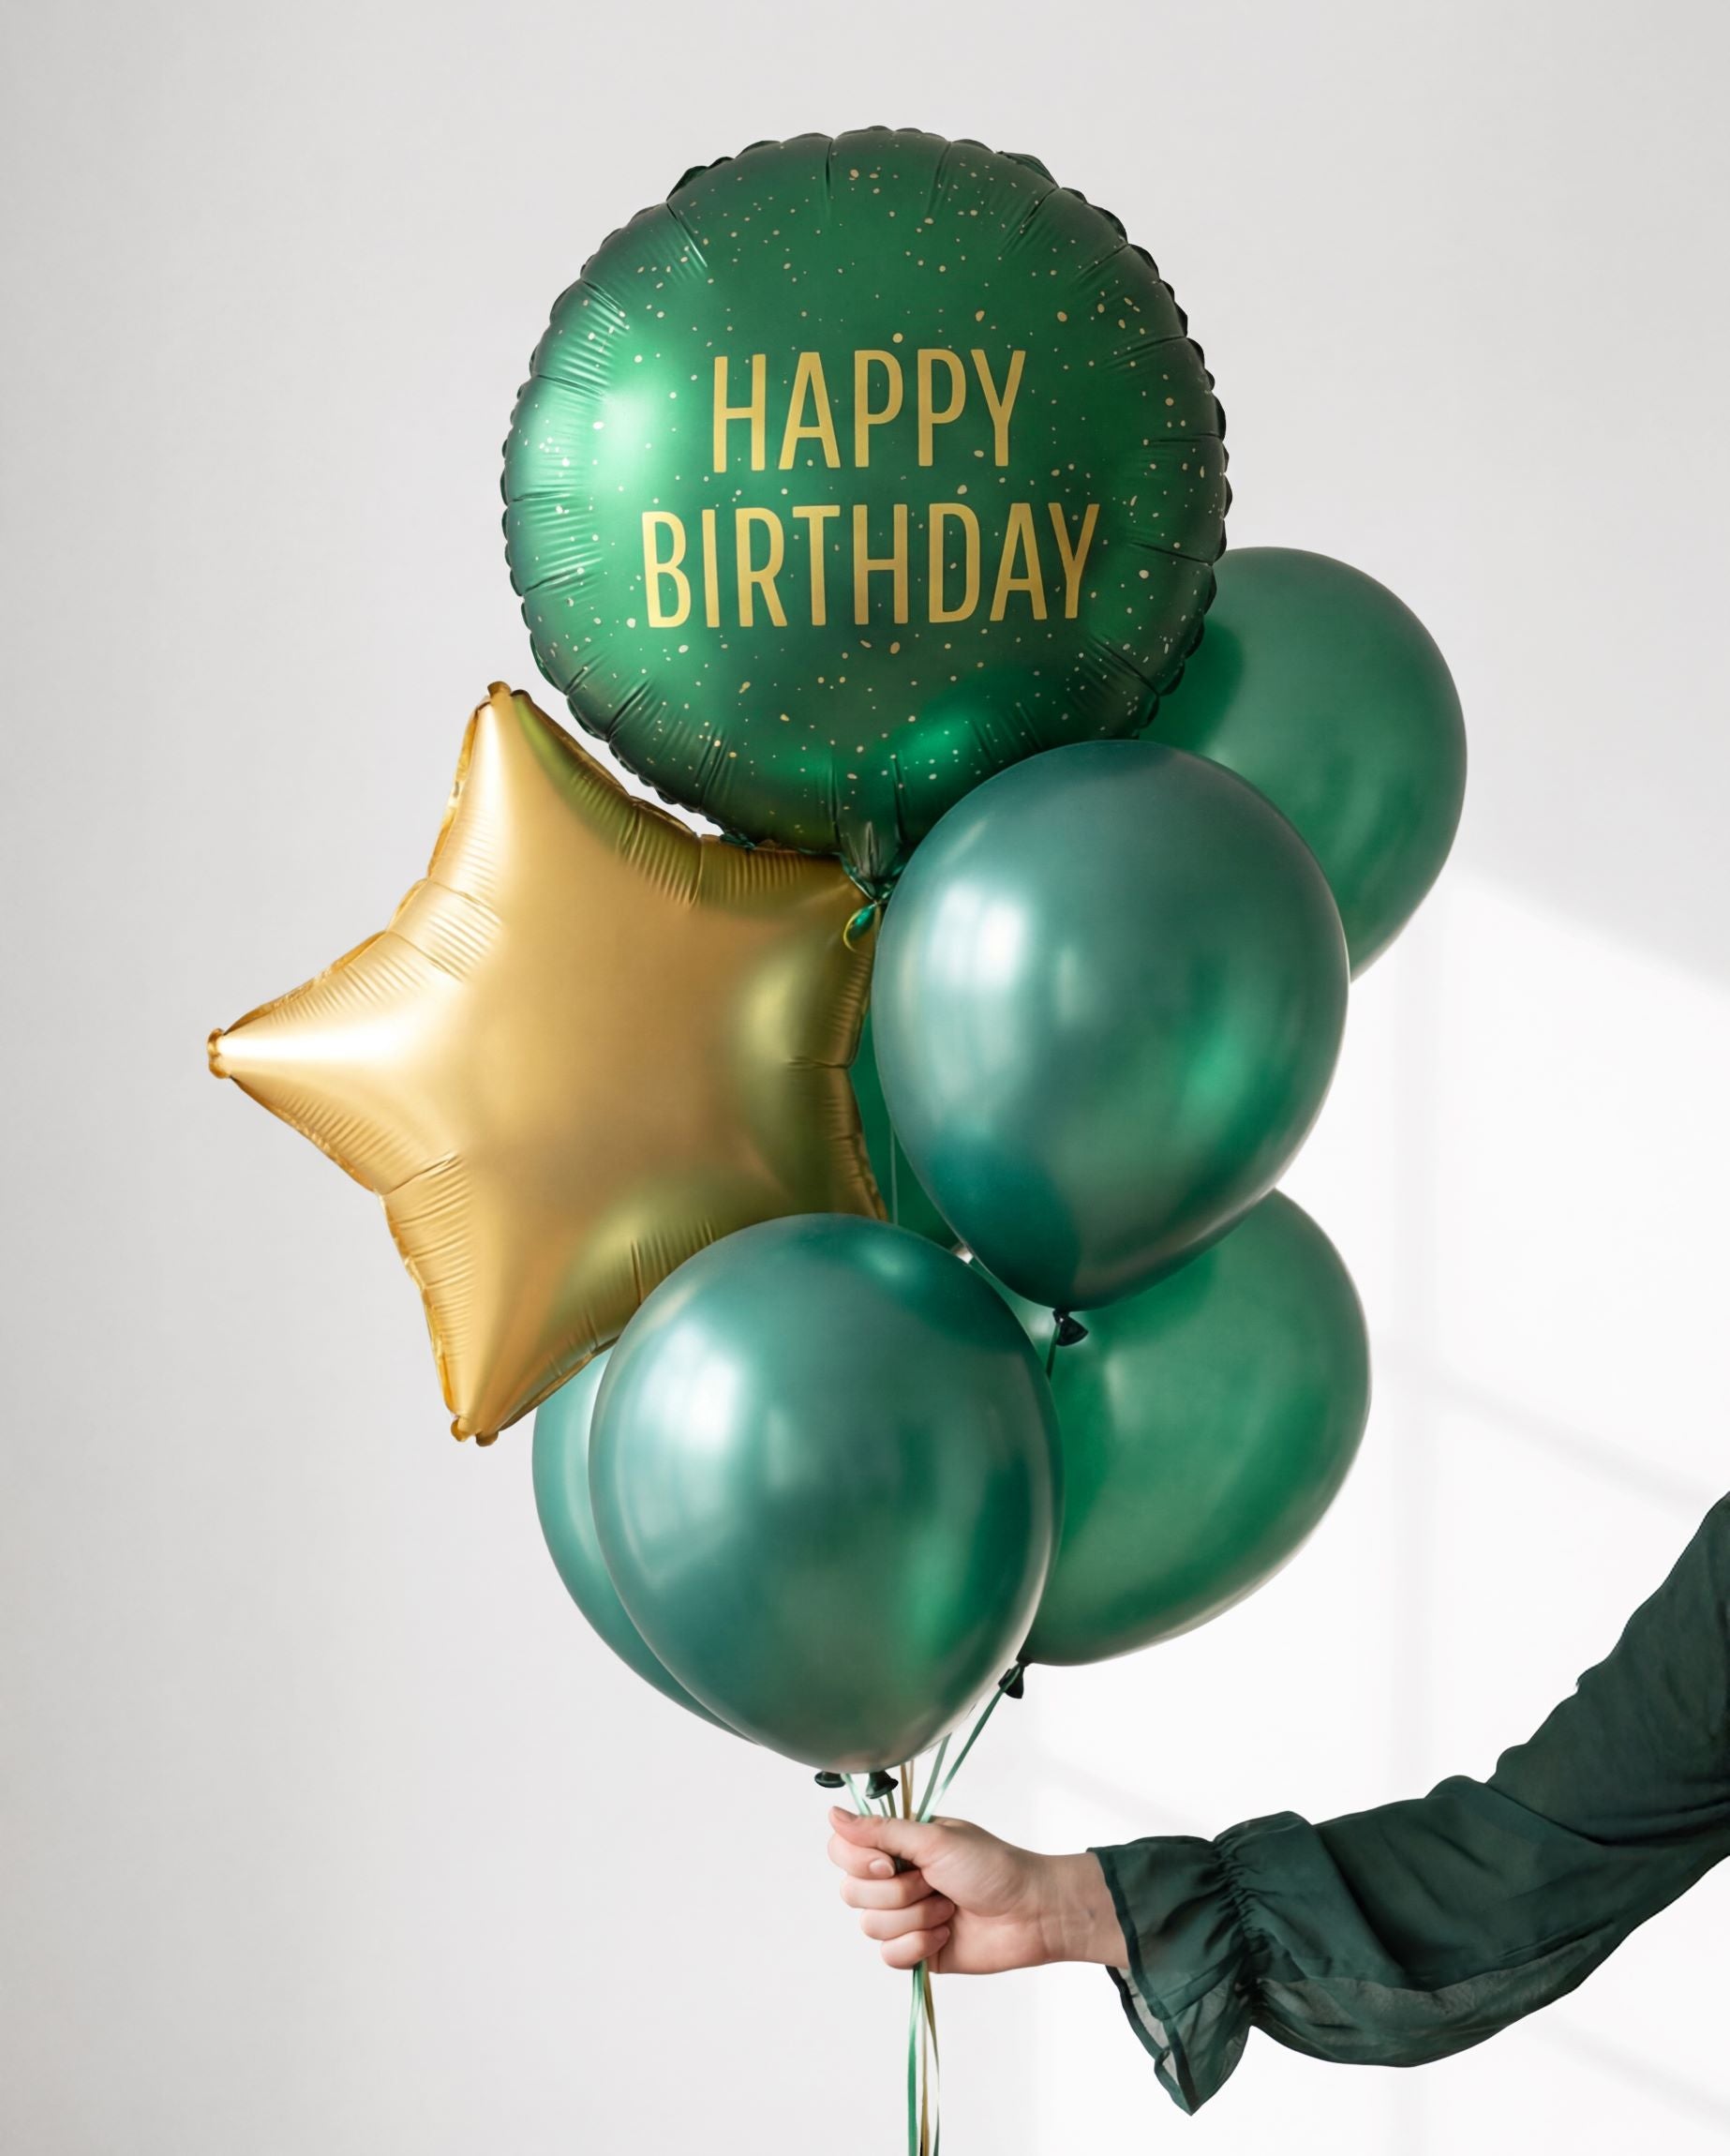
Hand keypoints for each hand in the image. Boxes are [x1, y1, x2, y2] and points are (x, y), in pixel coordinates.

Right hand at [826, 1808, 1126, 1974]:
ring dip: (915, 1917)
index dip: (858, 1862)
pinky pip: (889, 1956)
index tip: (890, 1864)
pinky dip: (919, 1946)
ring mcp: (904, 1916)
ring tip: (949, 1908)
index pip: (842, 1851)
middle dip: (897, 1893)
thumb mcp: (934, 1839)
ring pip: (871, 1926)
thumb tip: (832, 1814)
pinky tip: (946, 1935)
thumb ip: (880, 1831)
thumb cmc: (991, 1865)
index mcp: (896, 1845)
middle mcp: (895, 1878)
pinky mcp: (916, 1950)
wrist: (1030, 1913)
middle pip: (852, 1893)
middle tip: (933, 1883)